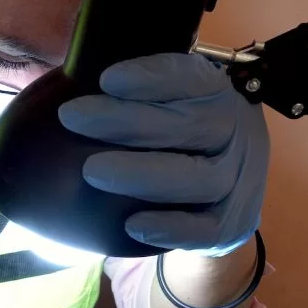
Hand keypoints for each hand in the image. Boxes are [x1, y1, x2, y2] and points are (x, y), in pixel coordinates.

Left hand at [59, 53, 269, 254]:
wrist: (233, 181)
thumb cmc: (182, 131)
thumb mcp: (174, 98)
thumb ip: (135, 91)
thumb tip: (70, 77)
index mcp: (218, 92)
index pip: (192, 78)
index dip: (151, 77)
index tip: (107, 79)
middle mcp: (236, 133)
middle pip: (189, 126)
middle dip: (127, 121)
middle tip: (73, 117)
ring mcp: (237, 180)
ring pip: (199, 179)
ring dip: (142, 174)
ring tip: (92, 171)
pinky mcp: (232, 224)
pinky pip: (206, 231)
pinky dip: (171, 228)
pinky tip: (132, 225)